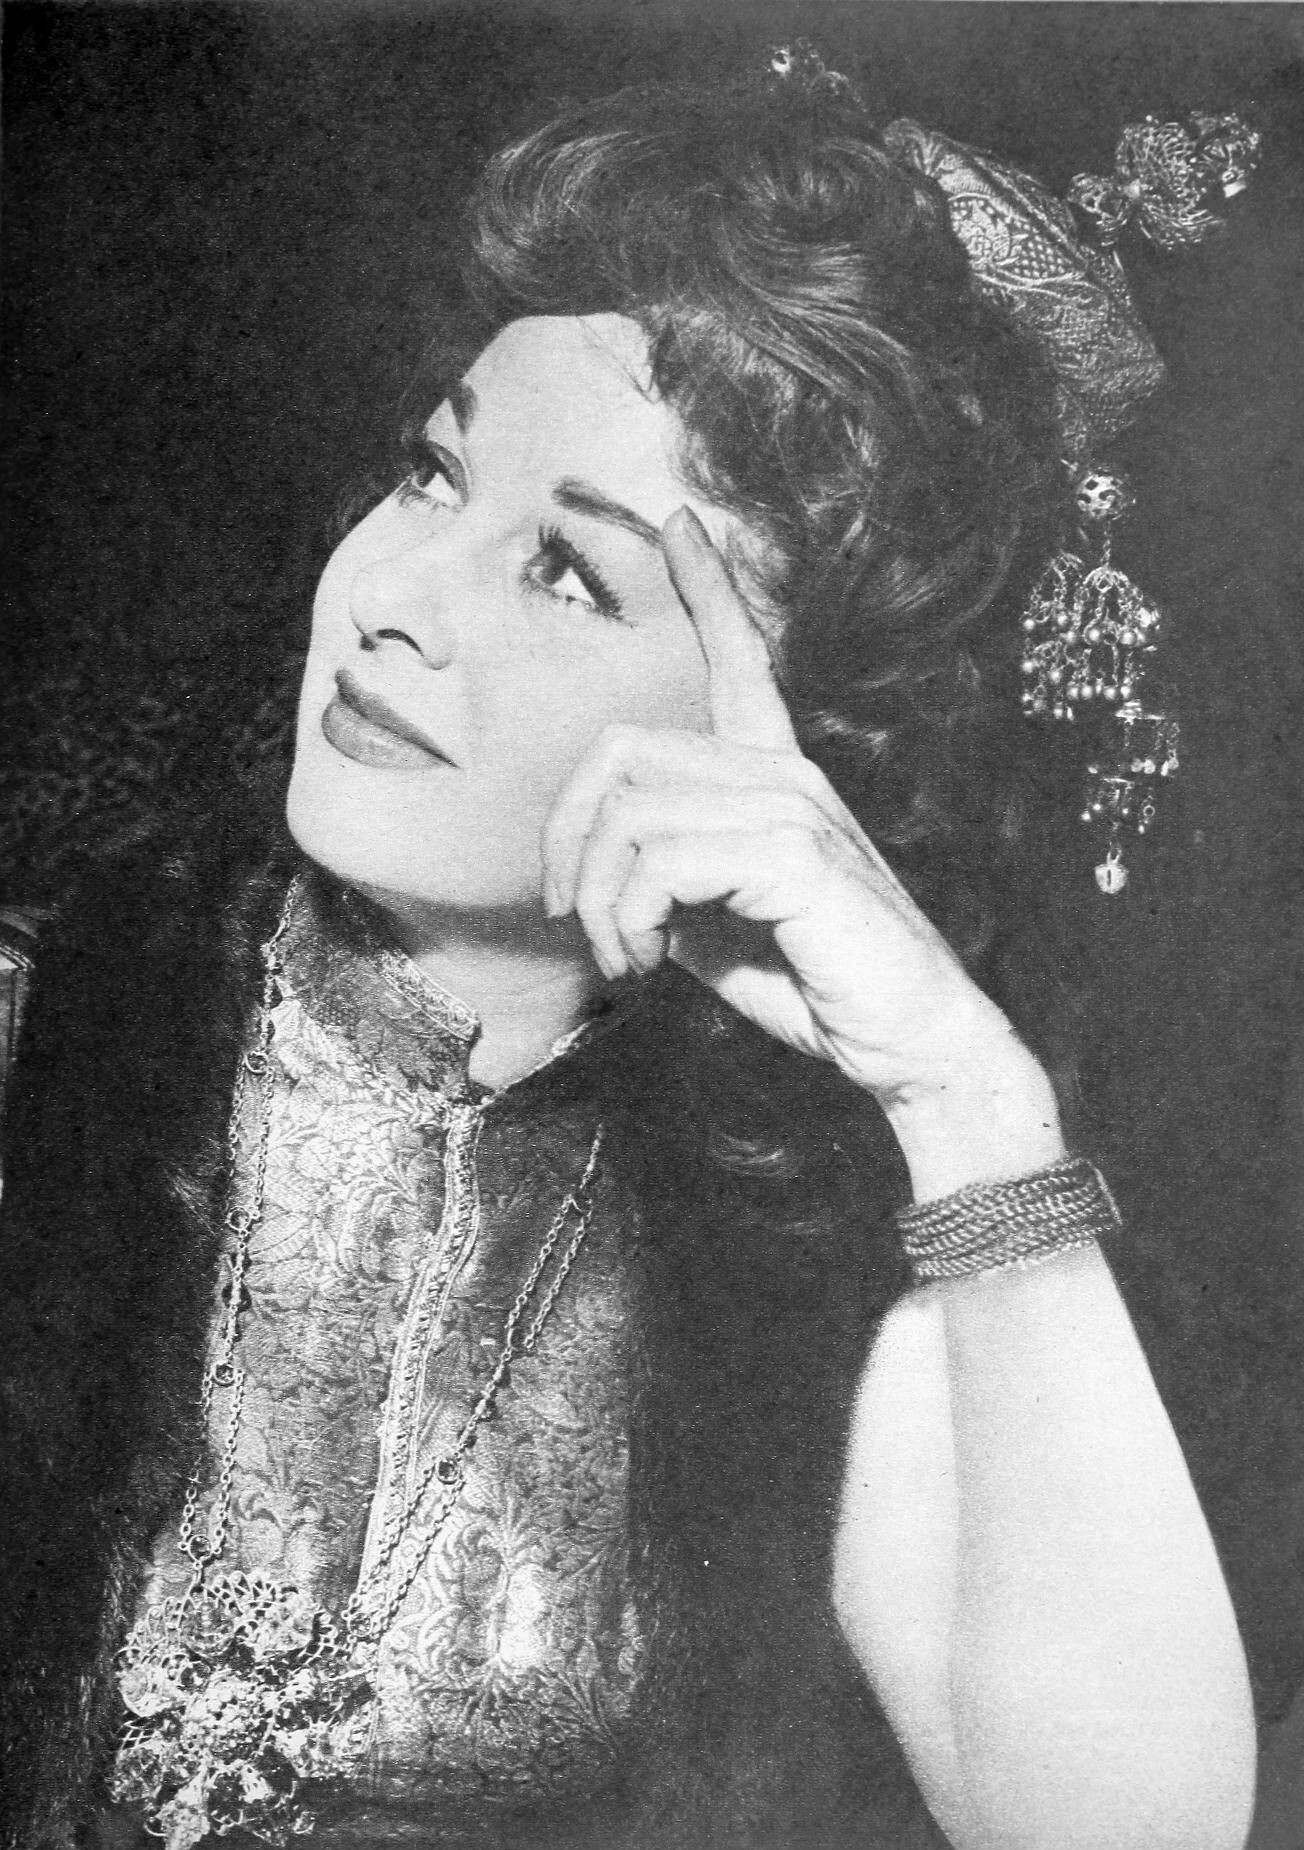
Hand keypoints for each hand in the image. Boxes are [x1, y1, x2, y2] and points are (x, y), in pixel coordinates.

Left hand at [542, 508, 1062, 1196]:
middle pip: (623, 749)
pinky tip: (648, 961)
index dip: (710, 591)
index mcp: (777, 781)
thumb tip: (602, 878)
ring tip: (624, 958)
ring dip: (600, 899)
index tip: (681, 527)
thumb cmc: (821, 989)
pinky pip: (661, 859)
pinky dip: (630, 918)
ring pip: (630, 812)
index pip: (743, 663)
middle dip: (569, 841)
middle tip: (577, 919)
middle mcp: (787, 775)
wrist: (912, 1046)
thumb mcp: (719, 931)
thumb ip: (669, 886)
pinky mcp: (794, 854)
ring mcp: (794, 806)